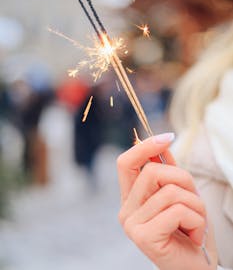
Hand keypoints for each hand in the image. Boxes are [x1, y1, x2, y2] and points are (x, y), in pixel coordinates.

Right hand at [117, 134, 217, 269]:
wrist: (197, 268)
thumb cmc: (189, 230)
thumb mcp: (182, 194)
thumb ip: (169, 171)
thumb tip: (163, 143)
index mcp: (131, 199)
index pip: (125, 163)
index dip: (145, 146)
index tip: (167, 138)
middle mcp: (126, 211)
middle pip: (153, 172)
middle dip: (184, 180)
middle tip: (194, 201)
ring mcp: (132, 225)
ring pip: (169, 191)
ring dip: (195, 205)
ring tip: (195, 223)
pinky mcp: (144, 237)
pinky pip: (176, 210)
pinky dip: (196, 220)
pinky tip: (194, 235)